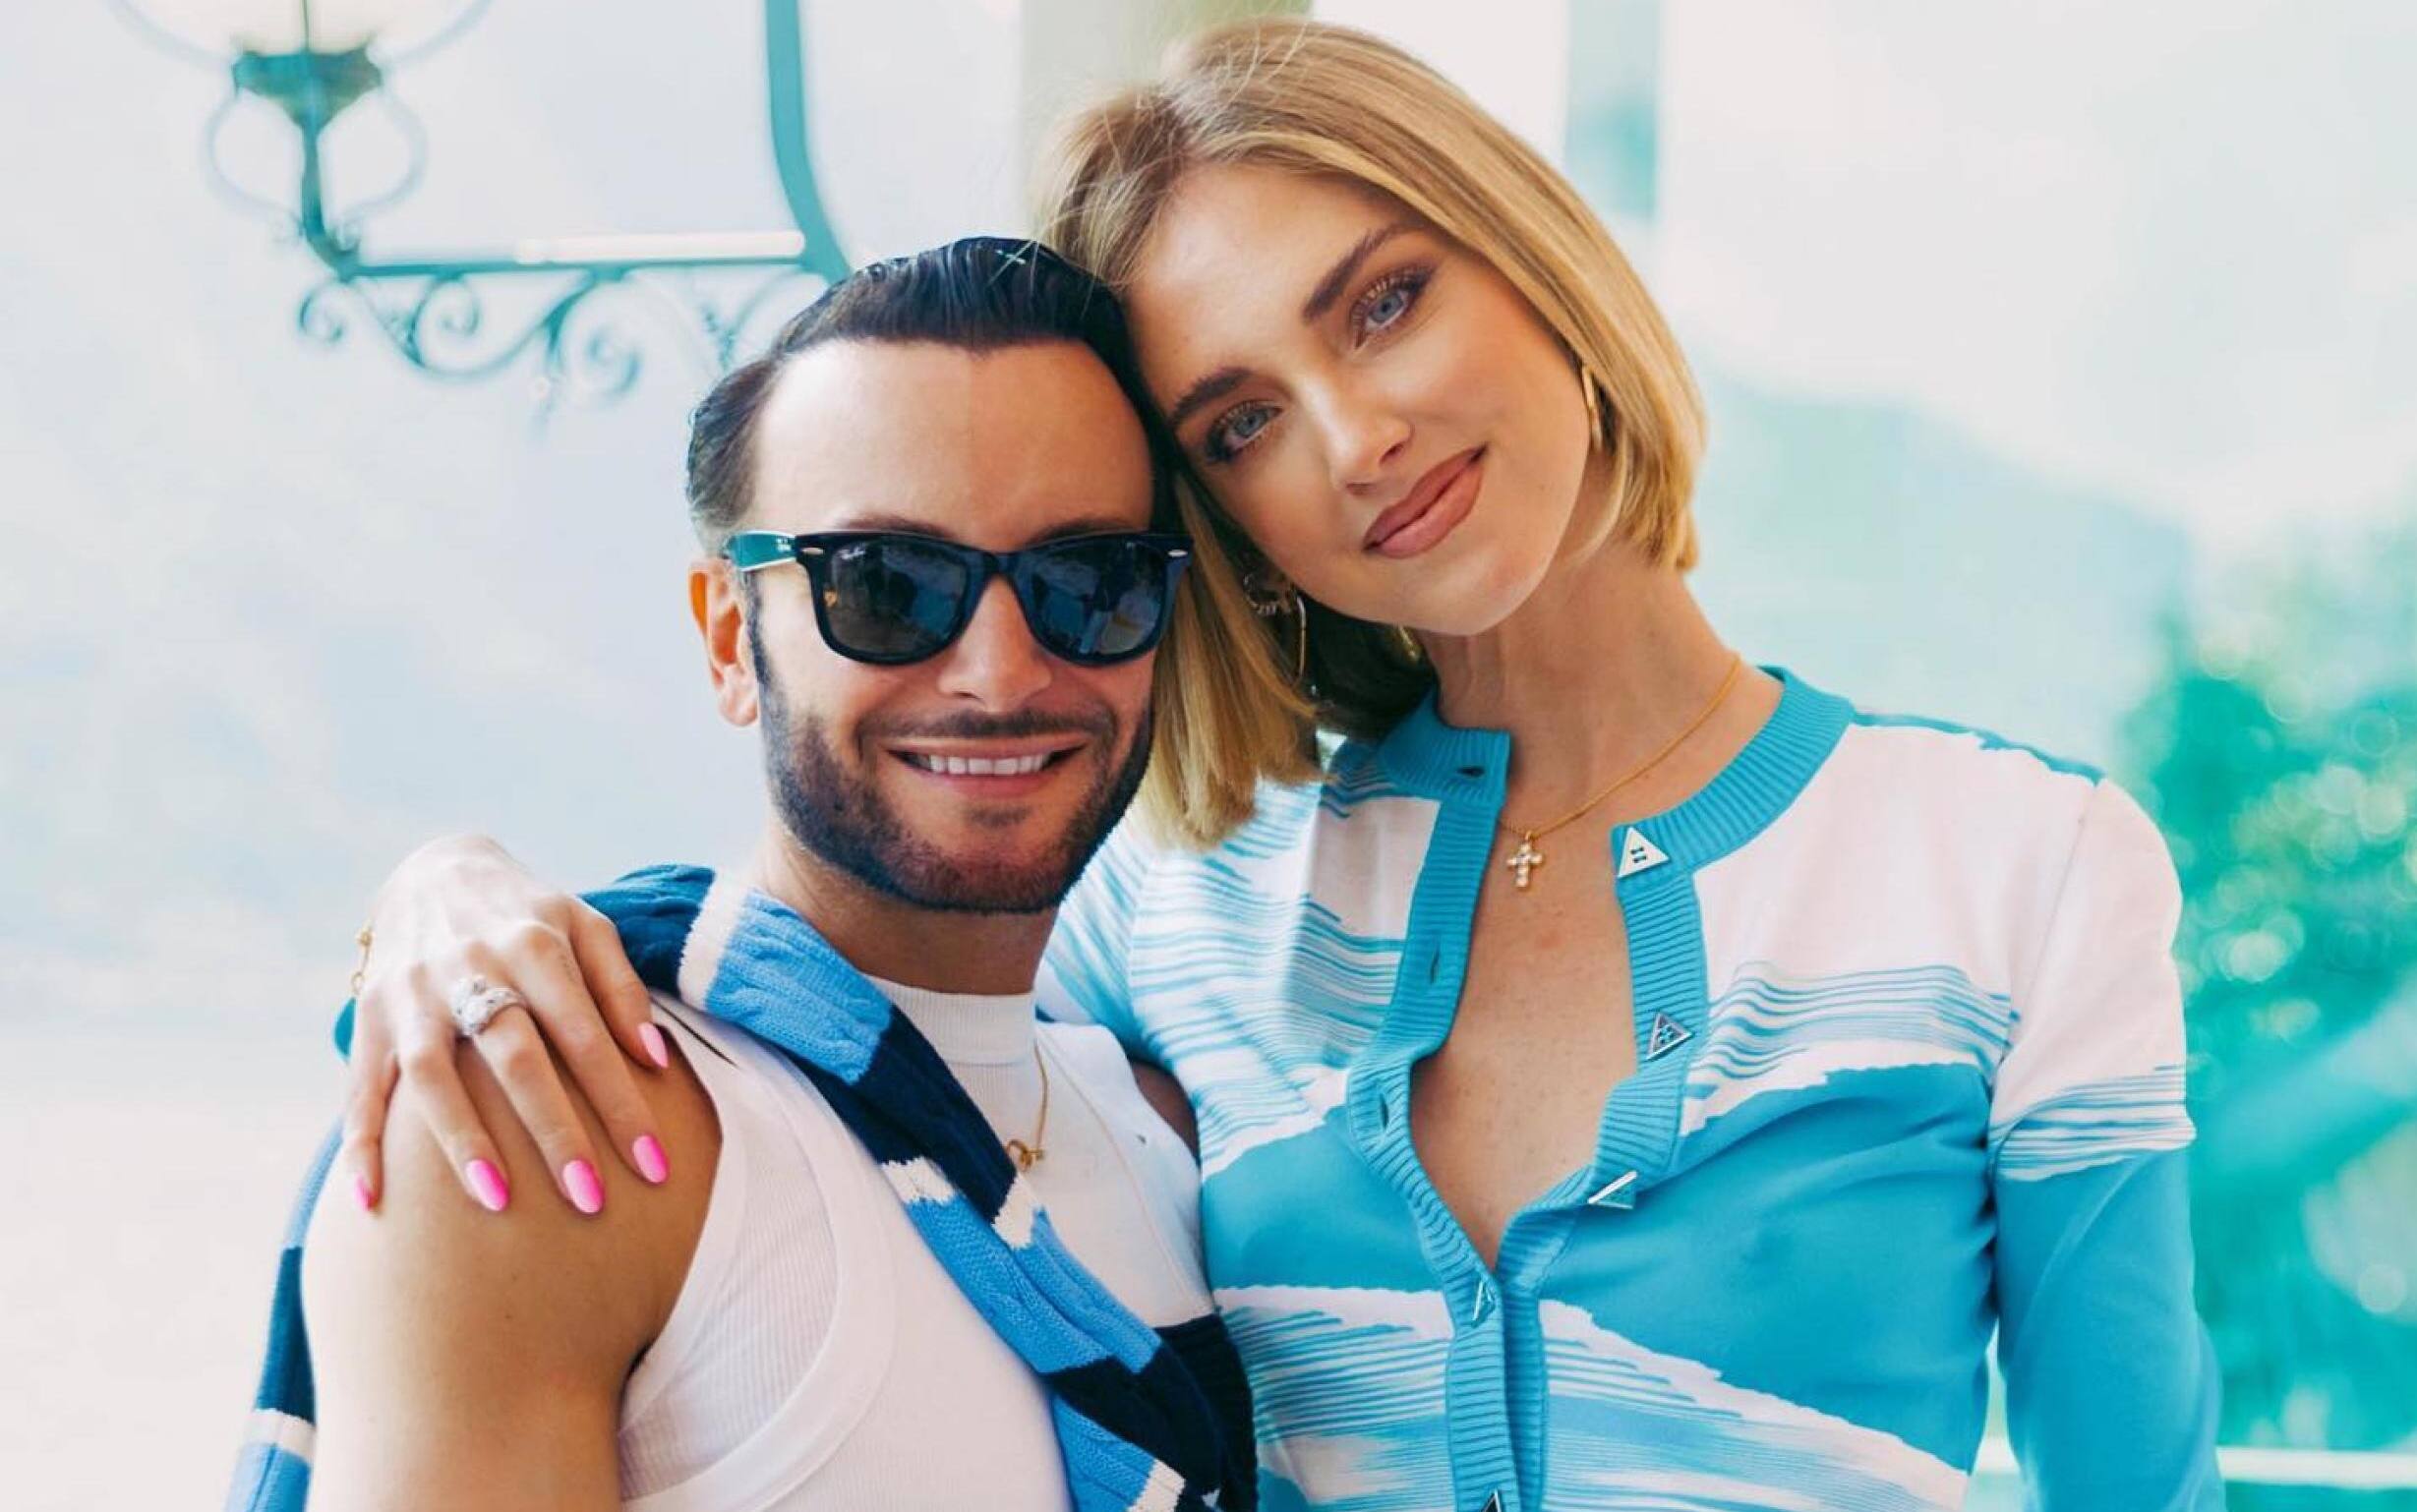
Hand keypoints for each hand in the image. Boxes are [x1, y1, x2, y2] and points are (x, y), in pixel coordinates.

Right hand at [342, 834, 672, 1213]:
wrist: (433, 869)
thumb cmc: (529, 914)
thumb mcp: (586, 926)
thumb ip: (621, 989)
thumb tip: (655, 1059)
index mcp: (535, 946)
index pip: (586, 1036)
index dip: (621, 1102)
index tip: (655, 1164)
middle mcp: (471, 967)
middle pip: (516, 1058)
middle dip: (555, 1132)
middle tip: (590, 1199)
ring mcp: (414, 993)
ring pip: (435, 1075)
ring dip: (462, 1141)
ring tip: (497, 1202)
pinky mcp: (370, 1016)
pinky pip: (361, 1086)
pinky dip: (359, 1142)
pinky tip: (371, 1199)